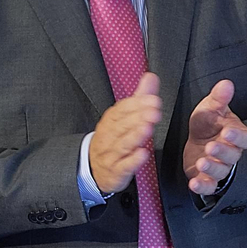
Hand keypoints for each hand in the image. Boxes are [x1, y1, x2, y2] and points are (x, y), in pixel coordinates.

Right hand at [89, 71, 161, 194]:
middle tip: (153, 112)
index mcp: (112, 120)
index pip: (122, 109)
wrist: (93, 167)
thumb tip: (150, 76)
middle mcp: (109, 135)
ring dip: (134, 136)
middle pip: (122, 126)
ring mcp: (111, 154)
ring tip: (147, 129)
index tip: (153, 99)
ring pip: (122, 144)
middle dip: (138, 118)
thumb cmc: (112, 138)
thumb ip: (139, 97)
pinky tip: (142, 154)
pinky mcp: (116, 171)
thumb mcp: (123, 116)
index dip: (137, 104)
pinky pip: (123, 166)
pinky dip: (132, 161)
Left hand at [183, 79, 246, 195]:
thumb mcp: (211, 108)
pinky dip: (203, 186)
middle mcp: (231, 153)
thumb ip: (219, 99)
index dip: (237, 136)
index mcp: (236, 135)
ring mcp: (220, 167)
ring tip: (202, 162)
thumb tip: (226, 83)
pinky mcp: (207, 178)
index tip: (227, 131)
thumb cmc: (208, 124)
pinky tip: (194, 184)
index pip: (244, 138)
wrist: (197, 140)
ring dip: (212, 168)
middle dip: (222, 152)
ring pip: (221, 171)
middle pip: (233, 156)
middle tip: (211, 147)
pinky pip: (209, 185)